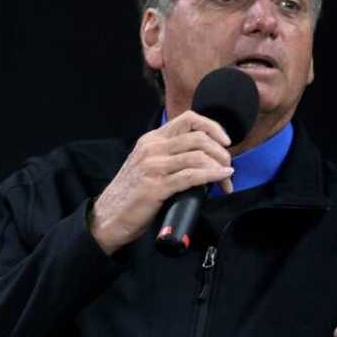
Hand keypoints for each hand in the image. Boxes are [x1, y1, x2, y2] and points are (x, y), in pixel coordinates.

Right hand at [89, 110, 233, 253]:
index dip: (213, 127)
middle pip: (198, 137)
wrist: (108, 217)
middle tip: (228, 166)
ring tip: (227, 178)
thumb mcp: (147, 165)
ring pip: (198, 156)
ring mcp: (153, 166)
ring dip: (220, 166)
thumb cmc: (130, 195)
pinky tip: (222, 178)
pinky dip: (212, 176)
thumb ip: (168, 156)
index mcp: (151, 140)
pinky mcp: (156, 186)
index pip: (188, 119)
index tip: (225, 141)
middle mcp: (152, 148)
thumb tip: (202, 157)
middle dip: (221, 152)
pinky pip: (192, 176)